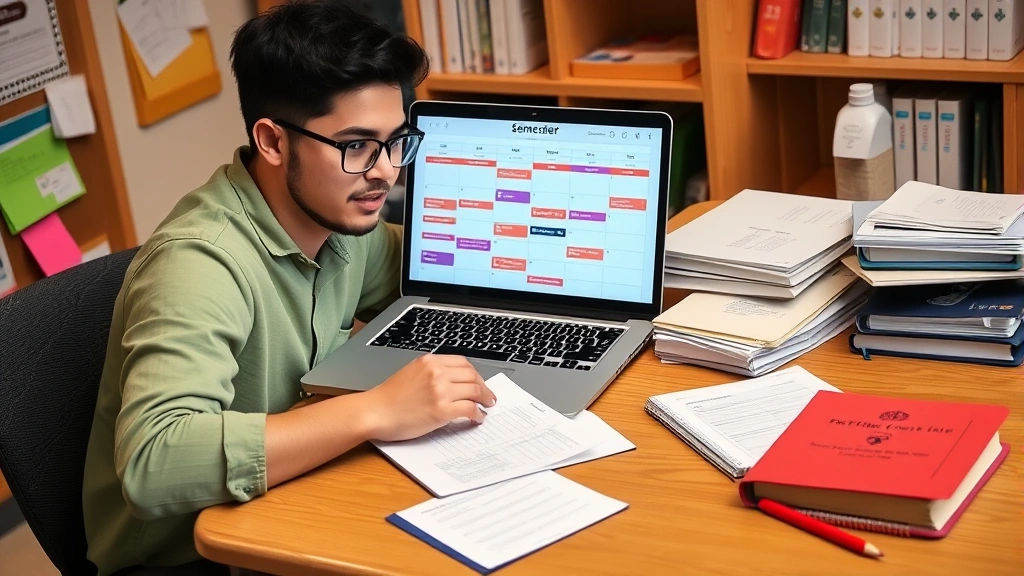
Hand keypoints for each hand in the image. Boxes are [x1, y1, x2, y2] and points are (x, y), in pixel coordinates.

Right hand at [361, 354, 496, 441]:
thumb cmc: (388, 398)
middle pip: (471, 375)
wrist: (374, 412)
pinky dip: (477, 414)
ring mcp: (440, 390)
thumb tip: (454, 383)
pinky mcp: (441, 410)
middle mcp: (436, 372)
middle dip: (483, 387)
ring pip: (473, 391)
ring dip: (483, 399)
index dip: (474, 374)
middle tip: (488, 396)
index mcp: (429, 361)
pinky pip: (469, 409)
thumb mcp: (411, 373)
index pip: (462, 363)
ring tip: (485, 406)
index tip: (478, 382)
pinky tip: (476, 418)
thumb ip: (431, 373)